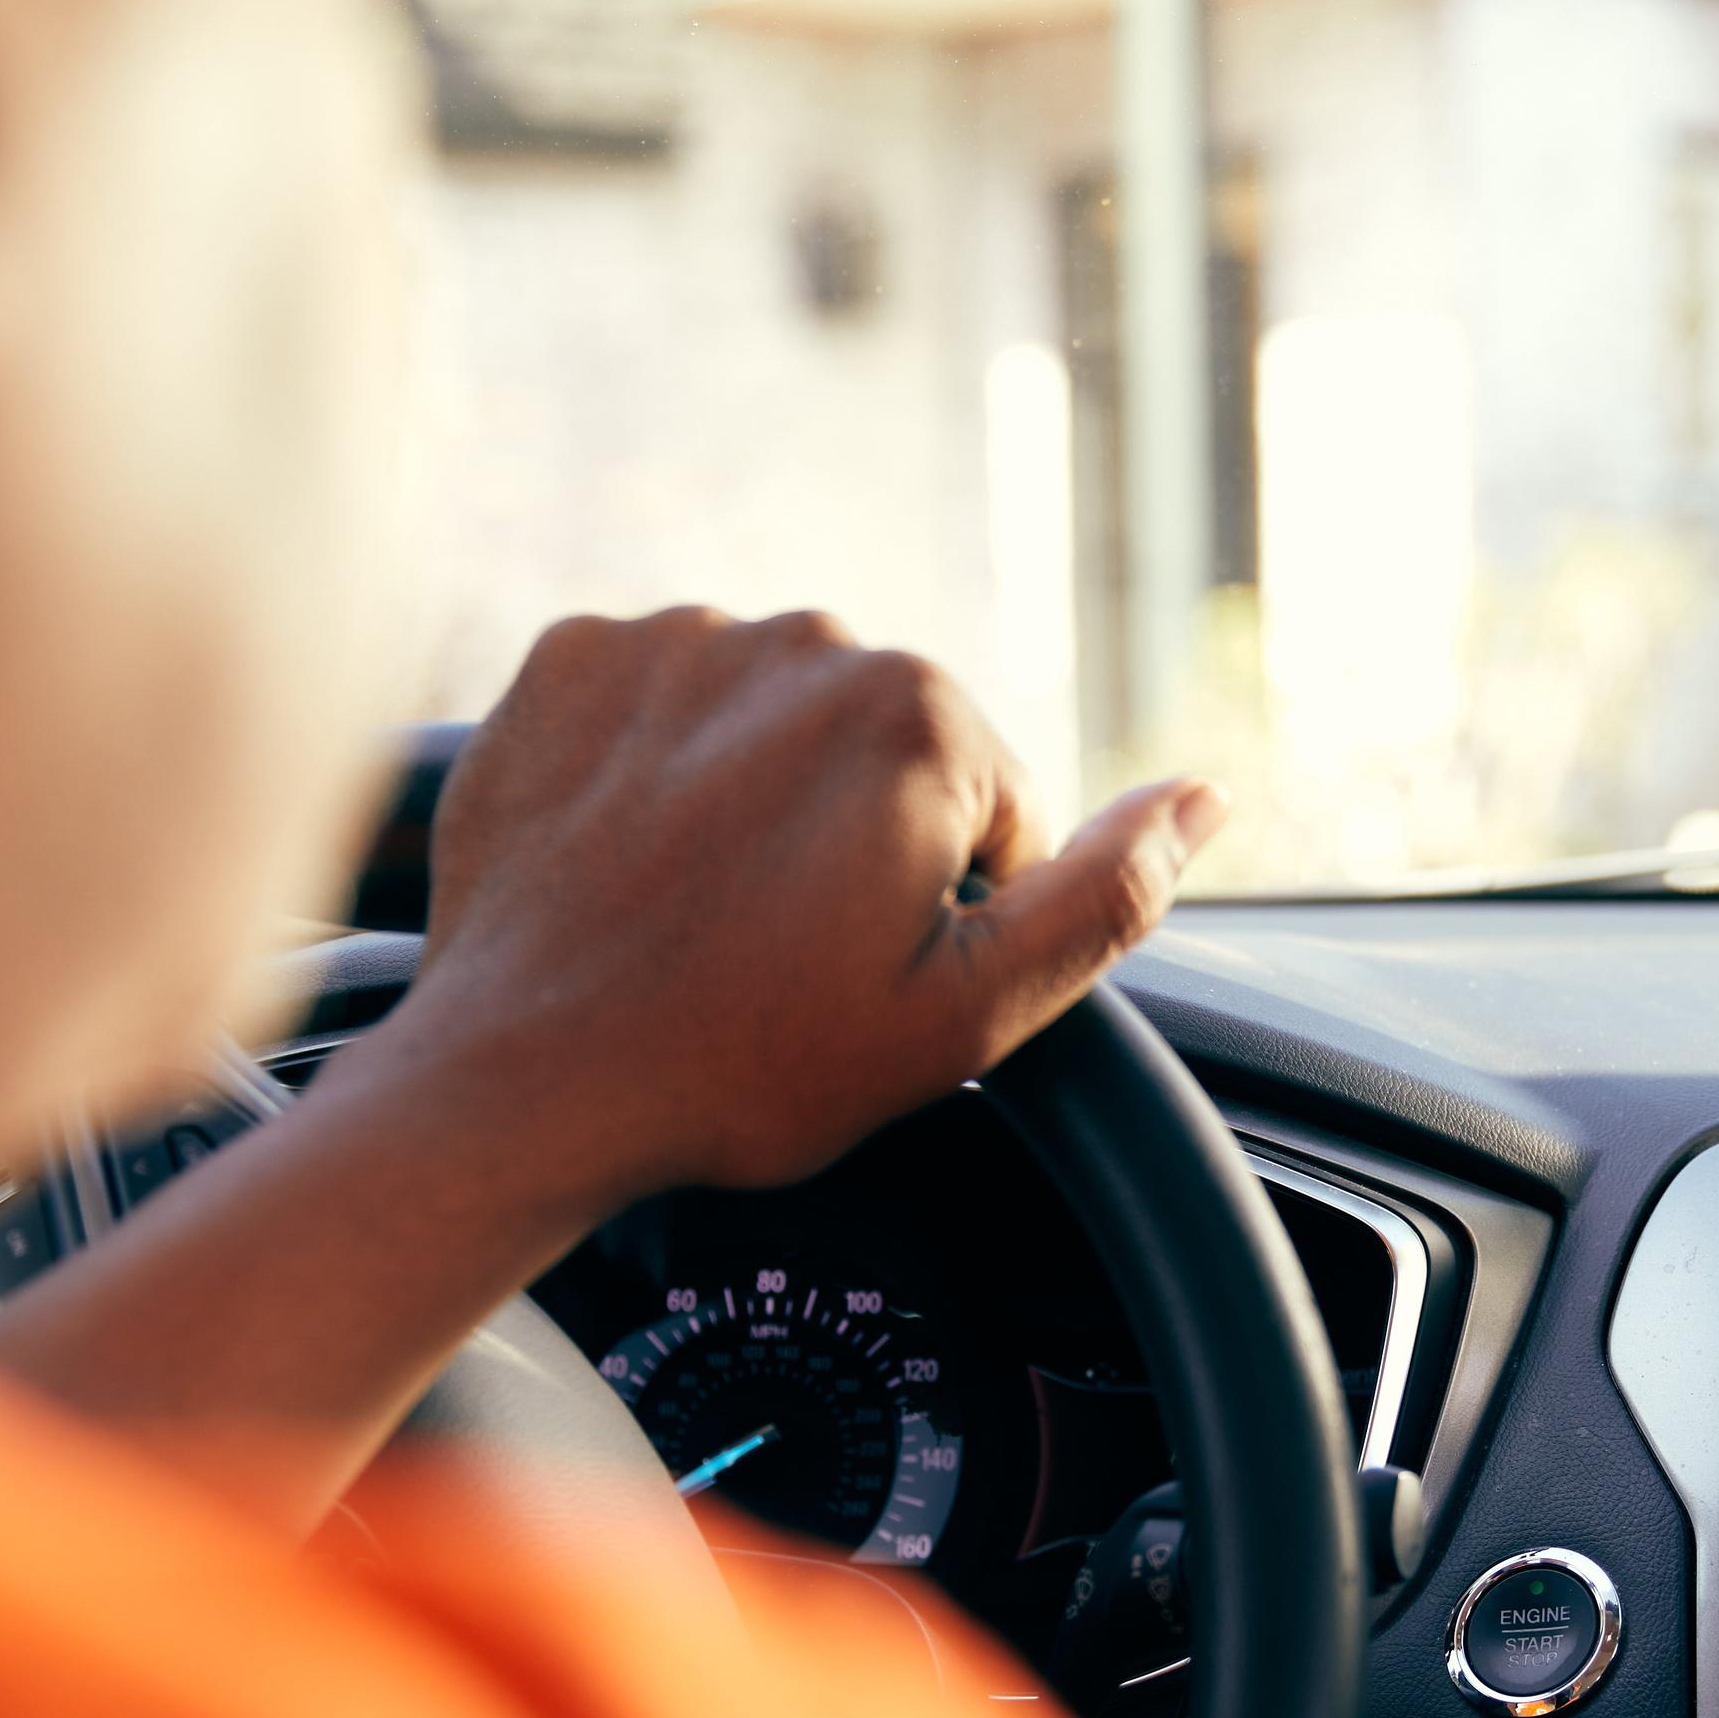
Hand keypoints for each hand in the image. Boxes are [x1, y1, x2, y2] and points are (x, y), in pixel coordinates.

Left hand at [357, 608, 1224, 1227]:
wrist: (515, 1080)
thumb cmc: (740, 1064)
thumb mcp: (962, 1019)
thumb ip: (1104, 899)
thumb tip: (1203, 799)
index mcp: (920, 714)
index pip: (993, 809)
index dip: (944, 912)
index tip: (857, 975)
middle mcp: (803, 637)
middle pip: (883, 751)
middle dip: (852, 843)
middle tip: (772, 957)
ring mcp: (673, 638)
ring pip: (770, 722)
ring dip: (754, 803)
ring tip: (694, 915)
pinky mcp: (567, 658)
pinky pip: (657, 703)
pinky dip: (652, 773)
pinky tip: (628, 865)